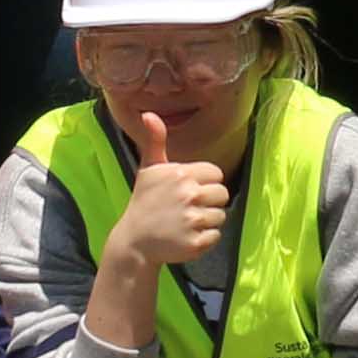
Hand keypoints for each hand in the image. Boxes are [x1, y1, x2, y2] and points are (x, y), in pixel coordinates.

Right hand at [109, 110, 230, 278]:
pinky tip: (187, 236)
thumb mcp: (149, 169)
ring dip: (207, 220)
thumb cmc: (145, 201)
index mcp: (181, 174)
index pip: (216, 174)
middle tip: (188, 207)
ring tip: (187, 222)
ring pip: (221, 216)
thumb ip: (154, 140)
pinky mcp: (196, 243)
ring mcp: (193, 220)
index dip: (205, 182)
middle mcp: (189, 195)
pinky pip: (216, 236)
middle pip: (222, 194)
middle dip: (209, 201)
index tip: (189, 190)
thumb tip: (148, 113)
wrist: (134, 241)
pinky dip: (205, 239)